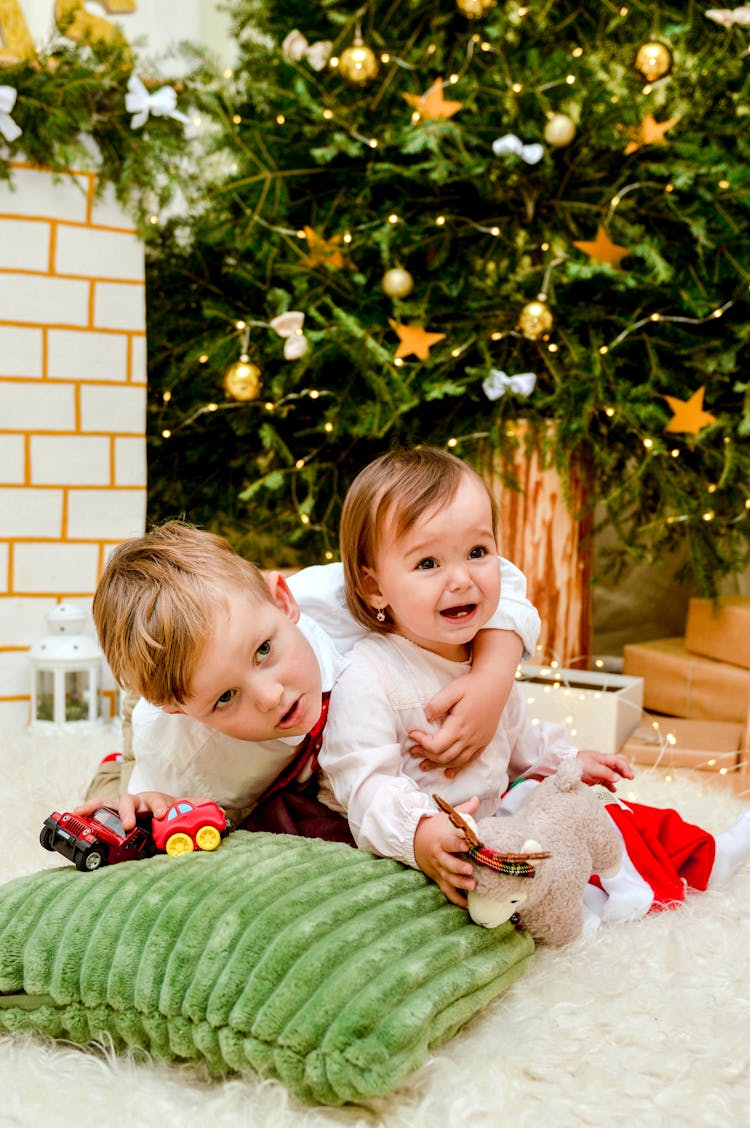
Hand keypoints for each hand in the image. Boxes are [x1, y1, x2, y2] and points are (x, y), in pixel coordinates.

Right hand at [73, 791, 205, 830]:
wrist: (159, 812)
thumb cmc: (170, 813)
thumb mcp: (185, 812)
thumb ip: (199, 813)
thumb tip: (221, 814)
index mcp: (157, 800)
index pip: (159, 800)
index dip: (161, 806)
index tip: (164, 815)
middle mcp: (139, 801)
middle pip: (133, 800)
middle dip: (130, 811)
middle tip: (129, 824)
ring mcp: (125, 806)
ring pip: (114, 803)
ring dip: (102, 808)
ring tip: (88, 814)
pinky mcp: (112, 813)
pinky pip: (98, 808)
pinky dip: (88, 808)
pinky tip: (76, 811)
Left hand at [409, 674, 497, 776]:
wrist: (496, 684)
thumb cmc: (472, 685)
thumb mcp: (452, 689)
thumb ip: (437, 704)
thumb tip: (425, 718)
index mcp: (459, 725)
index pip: (436, 745)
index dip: (421, 742)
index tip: (412, 734)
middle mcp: (469, 737)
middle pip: (443, 757)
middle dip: (426, 755)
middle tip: (413, 751)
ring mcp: (478, 742)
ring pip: (455, 762)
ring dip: (438, 765)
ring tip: (424, 764)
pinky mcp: (484, 742)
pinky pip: (469, 761)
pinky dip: (457, 768)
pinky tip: (447, 772)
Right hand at [413, 797, 479, 906]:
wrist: (413, 840)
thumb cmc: (434, 828)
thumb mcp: (445, 818)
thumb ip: (463, 811)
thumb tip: (476, 798)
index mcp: (441, 840)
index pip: (449, 842)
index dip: (457, 844)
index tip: (468, 844)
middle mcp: (439, 856)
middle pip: (448, 863)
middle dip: (459, 867)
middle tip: (470, 869)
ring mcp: (438, 869)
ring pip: (448, 878)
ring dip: (460, 883)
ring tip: (472, 886)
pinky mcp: (438, 878)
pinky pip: (446, 891)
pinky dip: (456, 899)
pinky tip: (467, 905)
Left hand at [575, 750, 633, 791]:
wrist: (563, 767)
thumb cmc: (577, 764)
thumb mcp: (593, 768)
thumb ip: (606, 773)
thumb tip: (618, 778)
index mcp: (601, 758)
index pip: (617, 761)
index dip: (625, 768)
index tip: (630, 776)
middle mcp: (600, 763)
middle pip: (615, 766)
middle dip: (624, 771)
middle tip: (631, 777)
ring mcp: (596, 770)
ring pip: (610, 774)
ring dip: (617, 777)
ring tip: (624, 781)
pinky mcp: (592, 777)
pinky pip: (604, 781)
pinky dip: (609, 785)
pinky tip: (613, 790)